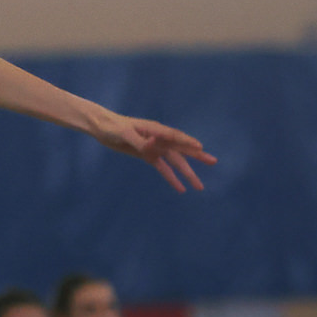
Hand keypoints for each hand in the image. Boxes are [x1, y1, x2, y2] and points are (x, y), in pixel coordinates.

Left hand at [88, 109, 215, 191]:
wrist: (103, 128)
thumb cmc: (113, 127)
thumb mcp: (125, 134)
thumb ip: (140, 141)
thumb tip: (154, 145)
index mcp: (155, 130)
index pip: (175, 137)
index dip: (187, 142)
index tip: (200, 148)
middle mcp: (159, 138)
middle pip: (181, 149)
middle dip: (197, 156)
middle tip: (213, 162)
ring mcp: (155, 147)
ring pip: (175, 162)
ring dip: (187, 173)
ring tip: (199, 186)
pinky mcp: (148, 155)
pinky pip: (163, 168)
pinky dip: (171, 178)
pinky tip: (180, 189)